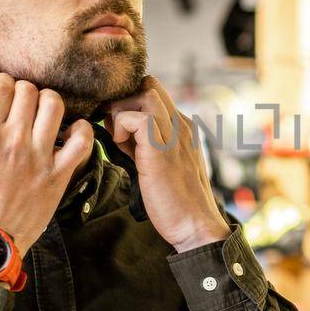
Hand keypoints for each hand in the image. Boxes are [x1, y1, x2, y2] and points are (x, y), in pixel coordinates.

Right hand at [0, 74, 94, 255]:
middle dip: (25, 91)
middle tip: (23, 105)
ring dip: (49, 102)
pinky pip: (82, 141)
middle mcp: (14, 140)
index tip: (4, 93)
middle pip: (29, 91)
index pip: (3, 87)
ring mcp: (39, 156)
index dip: (4, 84)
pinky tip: (73, 130)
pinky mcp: (58, 174)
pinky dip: (82, 130)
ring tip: (44, 113)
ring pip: (54, 106)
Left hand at [107, 76, 229, 252]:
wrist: (195, 226)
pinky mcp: (162, 149)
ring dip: (123, 110)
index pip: (153, 93)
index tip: (118, 127)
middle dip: (125, 99)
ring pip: (146, 92)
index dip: (130, 104)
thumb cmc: (174, 201)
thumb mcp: (158, 164)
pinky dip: (121, 128)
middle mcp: (181, 124)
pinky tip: (121, 148)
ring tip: (119, 138)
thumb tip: (117, 131)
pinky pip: (137, 118)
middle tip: (114, 127)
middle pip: (150, 84)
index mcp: (182, 127)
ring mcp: (174, 134)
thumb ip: (142, 144)